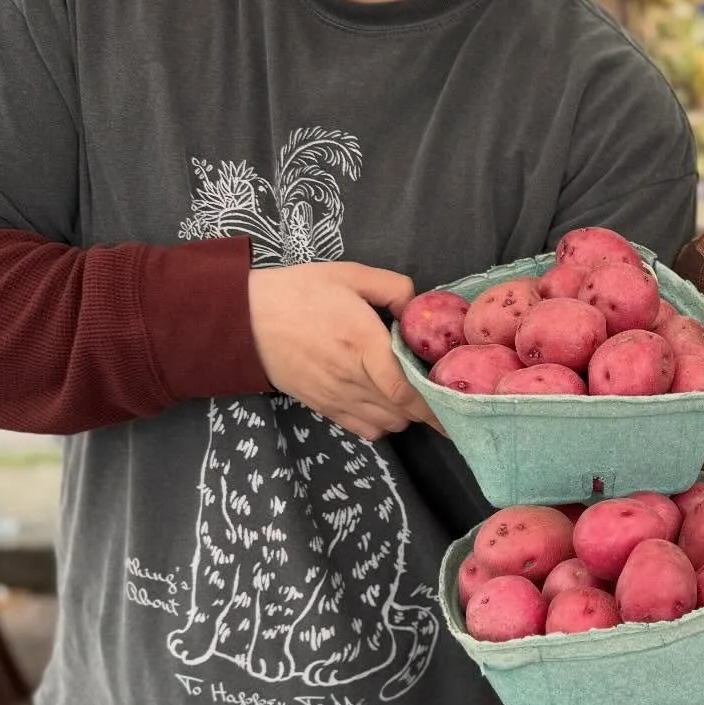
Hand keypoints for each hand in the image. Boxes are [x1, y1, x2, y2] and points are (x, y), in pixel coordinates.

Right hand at [248, 262, 441, 440]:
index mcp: (362, 342)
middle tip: (447, 398)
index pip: (405, 389)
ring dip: (407, 415)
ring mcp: (336, 397)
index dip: (436, 404)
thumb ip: (393, 287)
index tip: (460, 406)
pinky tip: (386, 404)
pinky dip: (383, 424)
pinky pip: (365, 430)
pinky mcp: (324, 407)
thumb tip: (419, 308)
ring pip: (388, 424)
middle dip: (430, 410)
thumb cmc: (299, 292)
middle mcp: (352, 377)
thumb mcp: (349, 274)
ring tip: (415, 397)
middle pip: (403, 412)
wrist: (244, 320)